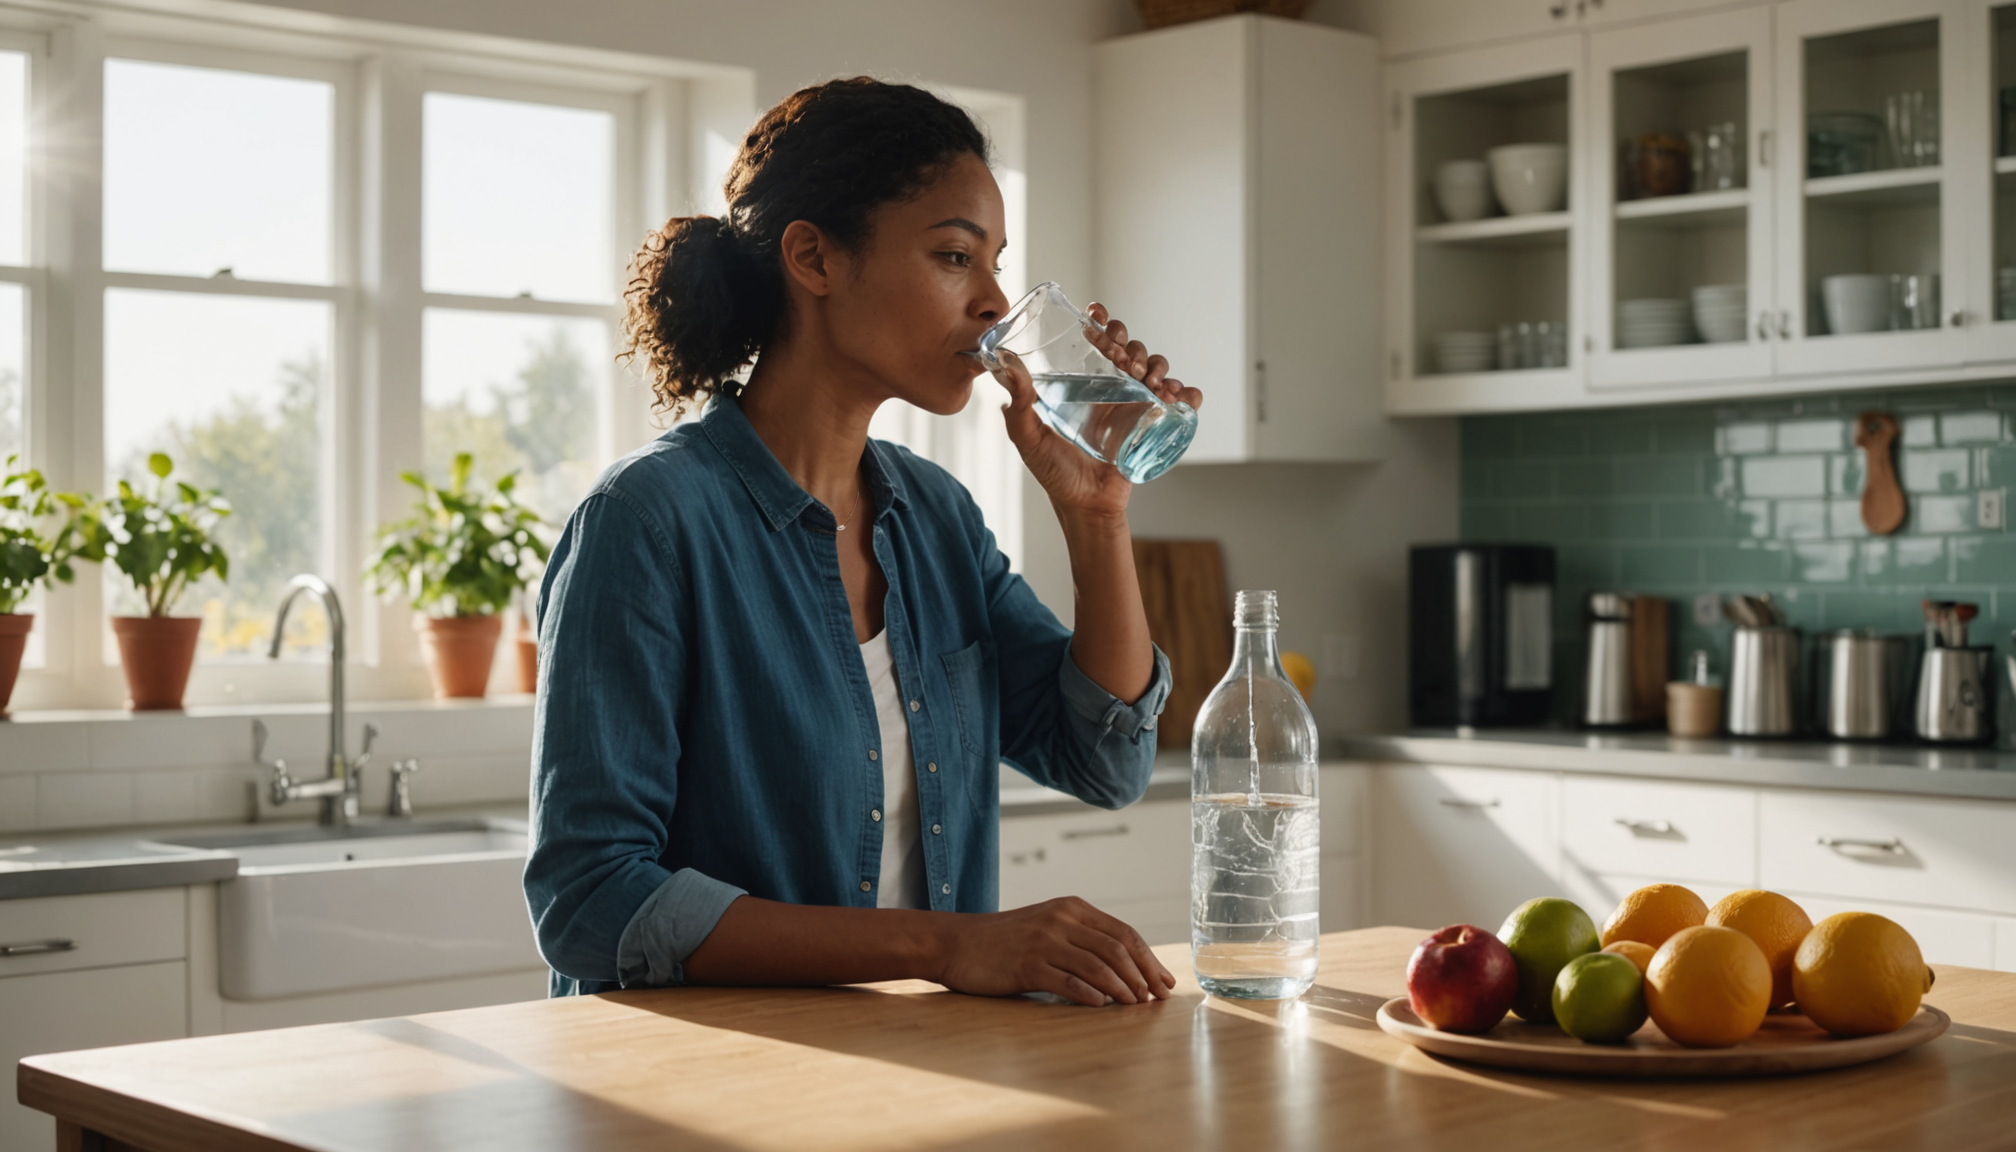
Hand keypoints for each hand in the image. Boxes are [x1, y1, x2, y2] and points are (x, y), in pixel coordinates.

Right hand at [931, 896, 1177, 1006]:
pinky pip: (1067, 981)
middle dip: (1143, 975)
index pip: (1123, 932)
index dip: (1148, 959)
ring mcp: (1044, 941)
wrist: (955, 943)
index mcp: (1071, 908)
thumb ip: (1080, 939)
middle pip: (1117, 948)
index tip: (1164, 982)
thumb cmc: (1004, 941)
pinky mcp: (1027, 964)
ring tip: (1135, 1006)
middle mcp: (1061, 919)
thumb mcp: (1046, 927)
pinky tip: (1102, 1007)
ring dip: (1122, 988)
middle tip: (1157, 1000)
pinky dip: (1090, 995)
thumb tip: (1125, 970)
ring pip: (1098, 965)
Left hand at [992, 304, 1203, 521]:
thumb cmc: (1056, 474)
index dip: (1104, 324)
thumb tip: (1003, 364)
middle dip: (1133, 346)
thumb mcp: (1029, 438)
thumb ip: (1016, 405)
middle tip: (1127, 363)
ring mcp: (1138, 407)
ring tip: (1153, 385)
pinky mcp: (1157, 426)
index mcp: (1086, 384)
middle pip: (1132, 350)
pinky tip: (1181, 397)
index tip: (1098, 316)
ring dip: (1160, 367)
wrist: (1086, 506)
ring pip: (1158, 369)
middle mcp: (1114, 390)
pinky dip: (1188, 394)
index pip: (1099, 343)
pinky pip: (1181, 404)